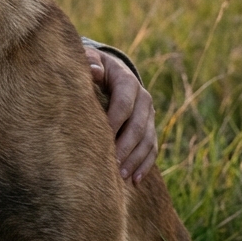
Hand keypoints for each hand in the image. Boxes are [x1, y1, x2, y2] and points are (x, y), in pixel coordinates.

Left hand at [87, 47, 156, 182]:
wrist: (110, 71)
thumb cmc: (92, 67)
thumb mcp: (90, 60)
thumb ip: (90, 62)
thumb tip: (94, 70)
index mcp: (127, 81)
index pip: (124, 103)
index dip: (114, 121)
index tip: (101, 137)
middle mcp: (143, 99)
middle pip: (138, 126)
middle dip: (125, 146)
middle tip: (111, 164)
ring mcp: (149, 115)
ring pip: (147, 140)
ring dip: (135, 159)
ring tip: (121, 176)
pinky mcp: (150, 128)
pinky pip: (152, 148)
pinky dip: (144, 165)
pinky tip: (135, 180)